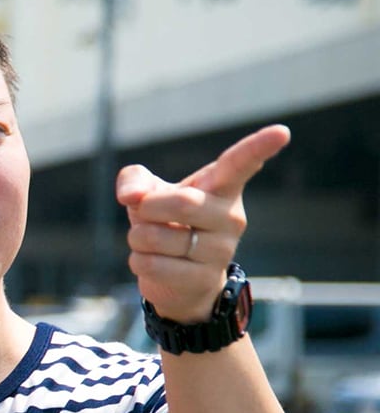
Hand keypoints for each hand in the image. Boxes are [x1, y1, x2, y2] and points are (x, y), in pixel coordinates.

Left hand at [119, 124, 289, 322]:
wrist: (177, 280)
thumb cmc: (166, 224)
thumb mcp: (148, 195)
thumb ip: (135, 181)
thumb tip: (130, 196)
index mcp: (222, 188)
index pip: (241, 164)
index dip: (259, 147)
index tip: (281, 132)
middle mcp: (230, 217)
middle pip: (183, 203)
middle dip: (147, 207)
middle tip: (143, 212)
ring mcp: (221, 250)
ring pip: (156, 237)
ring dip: (138, 238)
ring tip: (153, 242)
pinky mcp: (203, 279)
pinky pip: (152, 265)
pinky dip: (138, 262)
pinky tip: (154, 263)